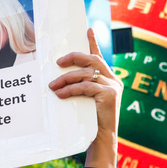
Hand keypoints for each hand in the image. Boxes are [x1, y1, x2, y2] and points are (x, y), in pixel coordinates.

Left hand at [49, 28, 120, 167]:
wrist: (101, 139)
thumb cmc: (91, 120)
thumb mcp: (86, 100)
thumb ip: (81, 87)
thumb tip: (60, 79)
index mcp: (109, 79)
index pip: (99, 57)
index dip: (93, 42)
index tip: (88, 29)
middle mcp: (114, 79)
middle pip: (92, 60)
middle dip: (74, 57)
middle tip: (58, 61)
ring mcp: (113, 86)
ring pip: (86, 74)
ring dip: (66, 78)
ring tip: (52, 85)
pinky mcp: (109, 94)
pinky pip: (86, 87)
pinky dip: (70, 89)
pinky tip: (60, 94)